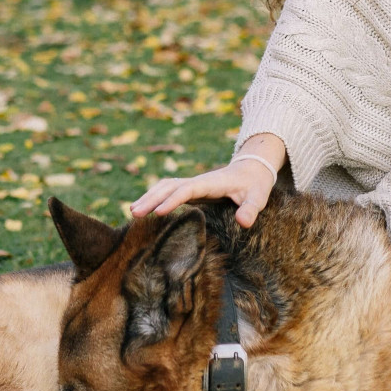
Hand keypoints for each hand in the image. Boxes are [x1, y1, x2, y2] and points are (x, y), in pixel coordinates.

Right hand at [130, 136, 284, 227]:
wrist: (252, 168)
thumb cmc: (255, 185)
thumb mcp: (258, 197)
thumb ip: (251, 209)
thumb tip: (244, 222)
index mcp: (210, 183)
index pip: (186, 190)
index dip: (172, 200)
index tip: (159, 212)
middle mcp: (197, 181)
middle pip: (169, 186)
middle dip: (151, 198)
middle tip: (134, 214)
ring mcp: (192, 184)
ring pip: (165, 186)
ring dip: (149, 196)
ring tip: (133, 212)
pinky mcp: (191, 188)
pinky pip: (168, 190)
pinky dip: (154, 196)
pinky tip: (144, 207)